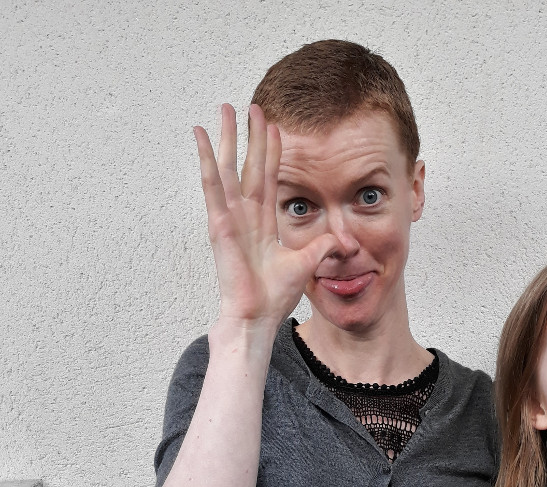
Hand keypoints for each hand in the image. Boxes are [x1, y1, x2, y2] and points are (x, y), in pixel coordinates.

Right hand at [194, 104, 340, 326]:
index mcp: (262, 222)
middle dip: (250, 135)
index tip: (274, 126)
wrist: (256, 316)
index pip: (268, 177)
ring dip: (226, 137)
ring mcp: (229, 216)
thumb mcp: (306, 263)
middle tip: (250, 106)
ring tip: (223, 107)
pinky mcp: (218, 223)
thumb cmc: (273, 296)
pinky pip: (212, 185)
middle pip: (248, 164)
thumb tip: (342, 239)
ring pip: (227, 167)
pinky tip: (200, 135)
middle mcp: (244, 214)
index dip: (271, 152)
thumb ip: (322, 246)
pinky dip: (205, 158)